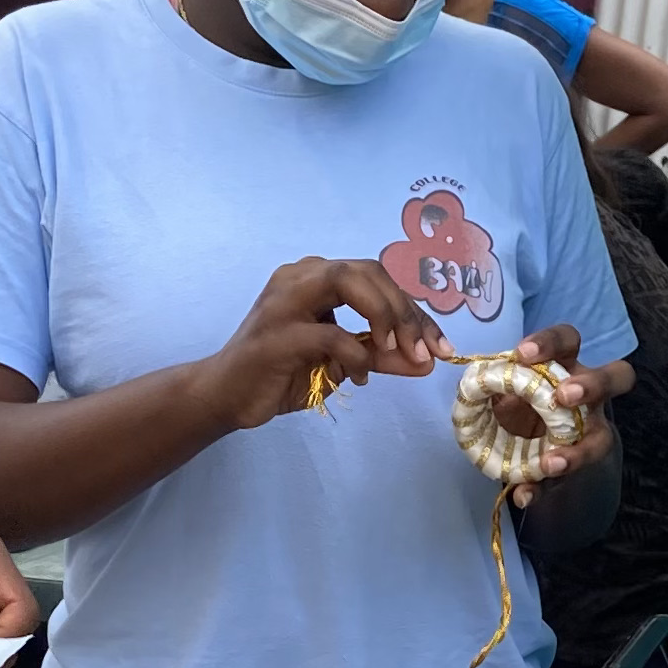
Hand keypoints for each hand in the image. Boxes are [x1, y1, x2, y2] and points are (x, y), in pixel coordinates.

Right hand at [202, 258, 451, 430]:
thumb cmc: (282, 374)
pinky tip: (359, 378)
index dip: (415, 312)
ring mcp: (285, 299)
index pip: (378, 279)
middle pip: (369, 271)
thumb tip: (426, 362)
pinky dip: (356, 355)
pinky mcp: (277, 332)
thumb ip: (382, 357)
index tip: (441, 347)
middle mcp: (300, 276)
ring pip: (349, 281)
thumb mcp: (344, 365)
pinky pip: (331, 332)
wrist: (226, 396)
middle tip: (427, 351)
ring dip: (385, 316)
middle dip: (406, 311)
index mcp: (316, 277)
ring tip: (399, 352)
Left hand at [486, 324, 633, 508]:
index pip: (568, 340)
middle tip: (564, 396)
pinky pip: (567, 480)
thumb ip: (494, 387)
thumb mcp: (507, 389)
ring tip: (551, 464)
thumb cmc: (522, 401)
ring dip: (578, 453)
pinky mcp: (577, 467)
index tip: (521, 355)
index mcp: (566, 364)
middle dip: (592, 385)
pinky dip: (542, 488)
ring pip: (604, 438)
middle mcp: (589, 396)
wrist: (537, 439)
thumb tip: (474, 387)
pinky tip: (524, 494)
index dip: (549, 343)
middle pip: (616, 377)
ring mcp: (591, 432)